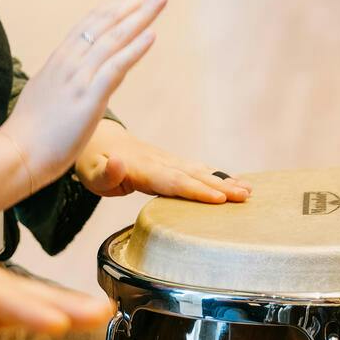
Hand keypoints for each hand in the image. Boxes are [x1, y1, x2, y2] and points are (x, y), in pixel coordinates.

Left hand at [0, 254, 111, 339]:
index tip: (54, 321)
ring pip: (20, 298)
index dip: (21, 306)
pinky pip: (13, 314)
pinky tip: (73, 320)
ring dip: (61, 305)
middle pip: (13, 288)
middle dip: (56, 300)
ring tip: (101, 314)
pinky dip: (44, 316)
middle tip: (98, 312)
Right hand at [3, 0, 168, 184]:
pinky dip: (135, 50)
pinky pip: (115, 68)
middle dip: (136, 1)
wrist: (16, 155)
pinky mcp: (88, 98)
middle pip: (108, 22)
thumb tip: (82, 74)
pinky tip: (152, 35)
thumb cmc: (30, 132)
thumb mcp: (47, 93)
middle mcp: (70, 62)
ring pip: (115, 38)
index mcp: (60, 59)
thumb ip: (65, 79)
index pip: (92, 22)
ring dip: (142, 15)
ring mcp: (79, 78)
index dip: (117, 5)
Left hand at [76, 120, 251, 202]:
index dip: (196, 190)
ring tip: (248, 190)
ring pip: (200, 170)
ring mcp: (168, 160)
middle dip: (220, 186)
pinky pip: (198, 168)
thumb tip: (120, 164)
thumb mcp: (91, 172)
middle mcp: (160, 161)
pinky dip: (218, 174)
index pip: (173, 181)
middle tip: (245, 197)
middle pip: (193, 175)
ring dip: (225, 180)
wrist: (99, 140)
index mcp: (142, 167)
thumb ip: (107, 173)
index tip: (219, 198)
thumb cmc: (93, 163)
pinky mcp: (172, 162)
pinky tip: (236, 181)